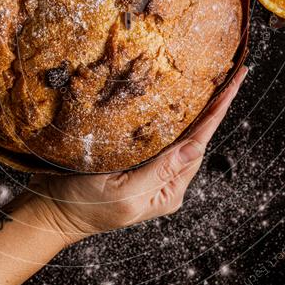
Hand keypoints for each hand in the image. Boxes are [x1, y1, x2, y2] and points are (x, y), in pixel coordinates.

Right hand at [28, 67, 247, 244]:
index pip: (199, 143)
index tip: (234, 82)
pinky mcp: (134, 163)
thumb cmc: (82, 205)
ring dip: (196, 109)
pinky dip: (172, 115)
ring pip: (180, 134)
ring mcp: (151, 172)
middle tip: (230, 74)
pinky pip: (160, 135)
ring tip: (212, 81)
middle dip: (213, 106)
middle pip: (195, 137)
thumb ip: (160, 170)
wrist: (50, 210)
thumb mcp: (124, 191)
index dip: (218, 111)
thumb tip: (196, 148)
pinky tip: (176, 99)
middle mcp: (165, 181)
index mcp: (168, 190)